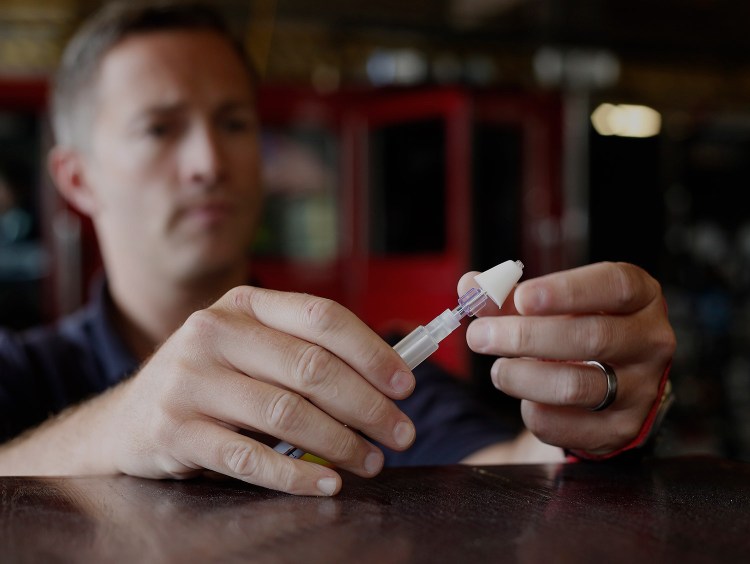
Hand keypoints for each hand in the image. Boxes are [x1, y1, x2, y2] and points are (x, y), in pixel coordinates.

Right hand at [99, 287, 416, 494]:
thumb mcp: (251, 349)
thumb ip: (305, 353)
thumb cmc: (212, 380)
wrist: (129, 418)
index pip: (322, 317)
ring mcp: (190, 380)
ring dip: (340, 443)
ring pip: (286, 413)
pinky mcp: (175, 429)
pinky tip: (327, 484)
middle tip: (402, 434)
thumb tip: (388, 375)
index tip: (406, 386)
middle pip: (311, 368)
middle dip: (368, 405)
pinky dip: (295, 475)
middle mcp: (214, 333)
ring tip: (371, 461)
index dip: (372, 352)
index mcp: (244, 304)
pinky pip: (249, 457)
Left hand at [458, 261, 675, 455]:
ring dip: (521, 377)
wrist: (608, 383)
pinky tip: (526, 398)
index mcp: (640, 297)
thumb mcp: (550, 305)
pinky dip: (533, 412)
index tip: (522, 298)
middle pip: (591, 337)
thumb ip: (509, 295)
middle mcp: (650, 341)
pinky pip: (566, 425)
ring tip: (498, 371)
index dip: (567, 290)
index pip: (615, 286)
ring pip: (575, 386)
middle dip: (525, 336)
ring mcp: (641, 389)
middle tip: (478, 336)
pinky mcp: (621, 430)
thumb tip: (471, 286)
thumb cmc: (576, 329)